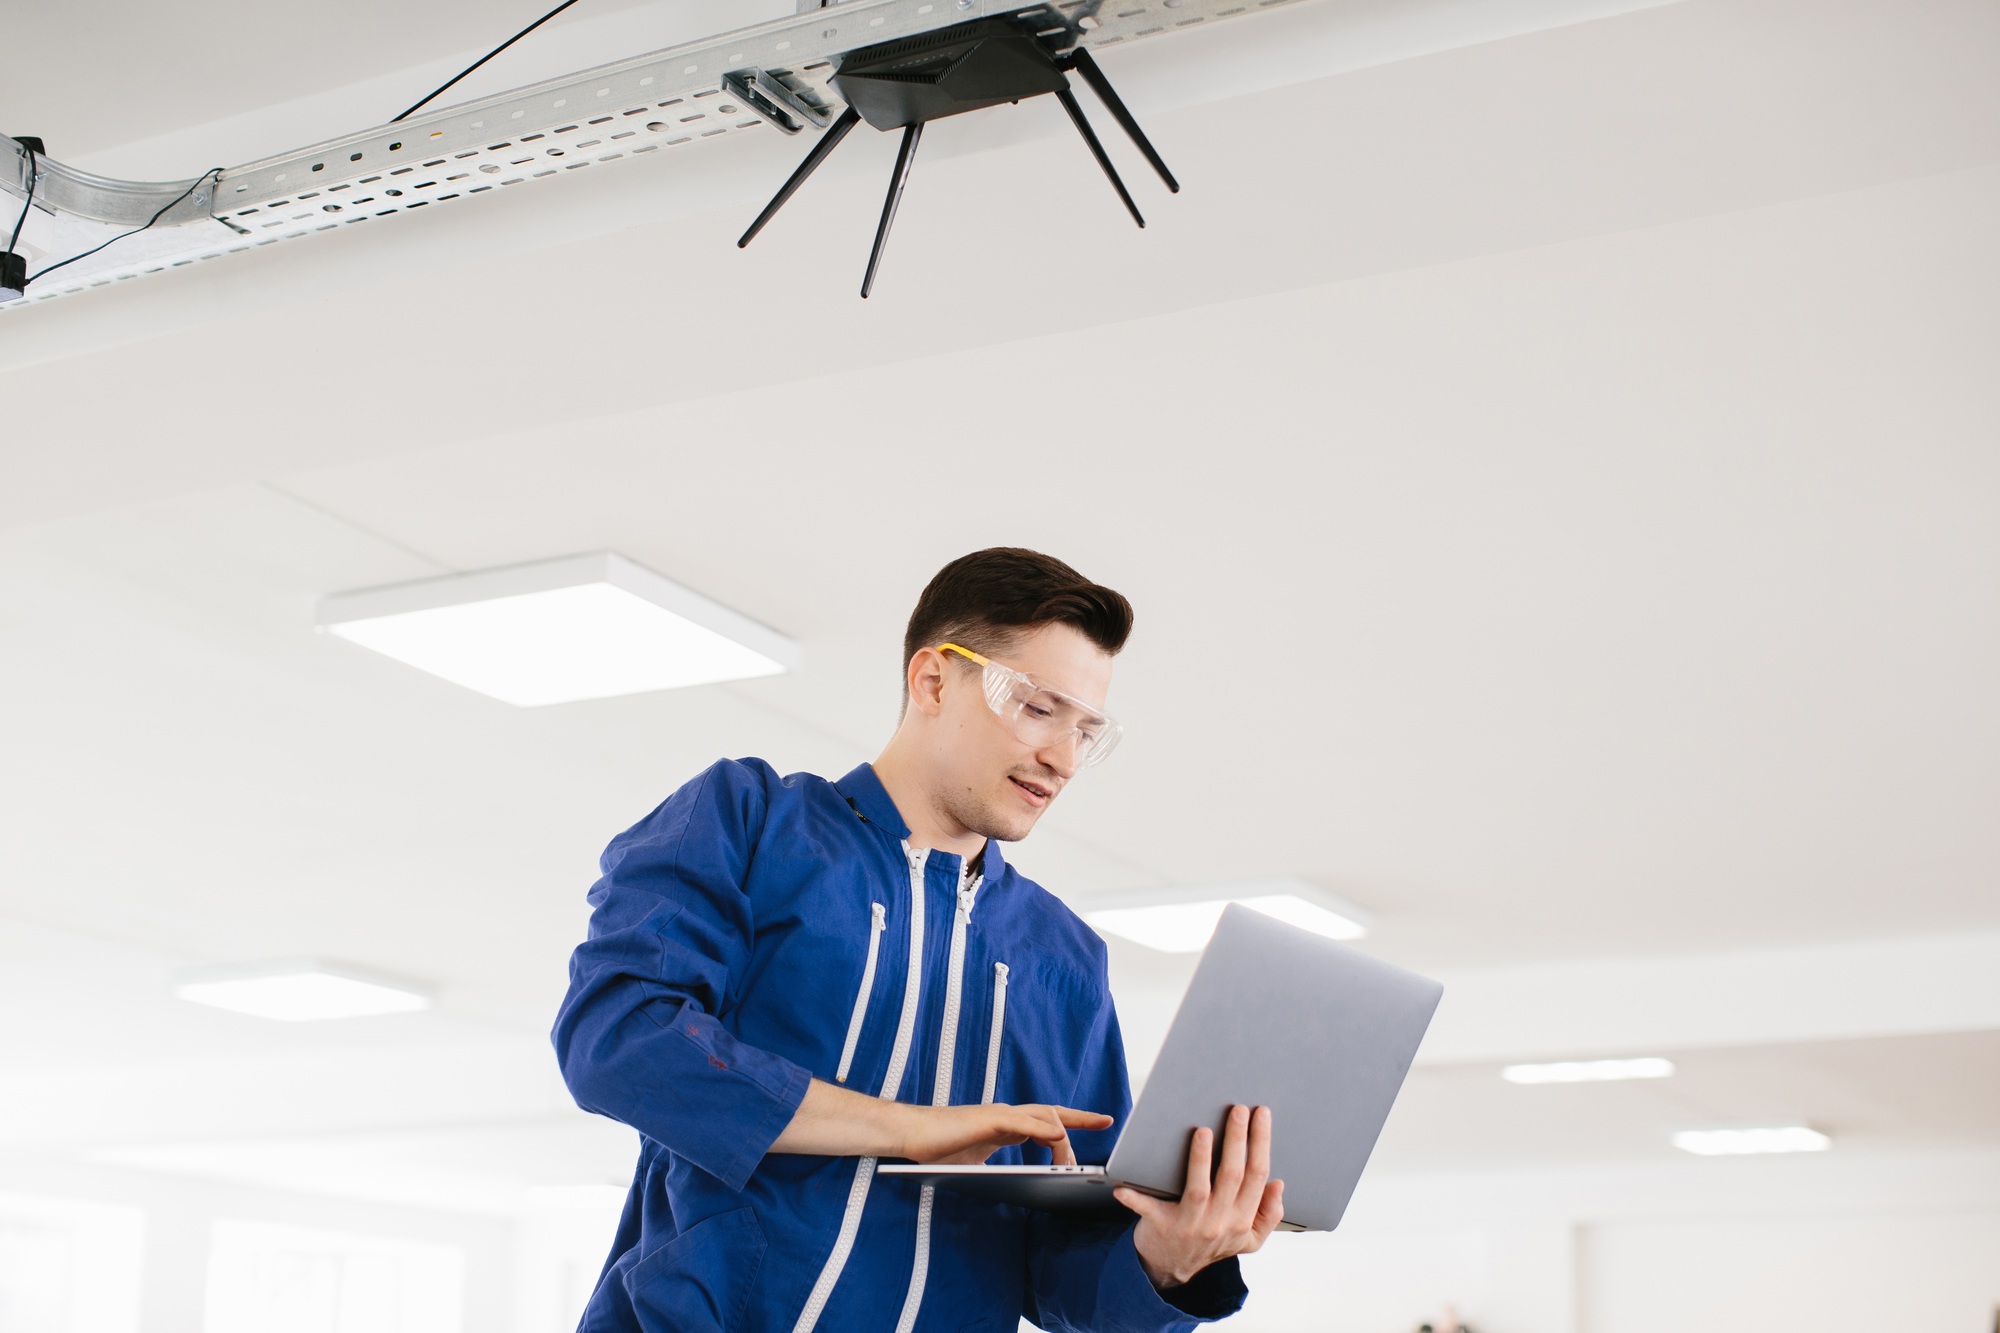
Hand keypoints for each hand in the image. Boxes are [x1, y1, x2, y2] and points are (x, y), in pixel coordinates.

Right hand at [770, 1080, 1112, 1164]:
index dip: (1073, 1121)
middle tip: (1105, 1121)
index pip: (1046, 1120)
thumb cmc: (940, 1149)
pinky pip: (1020, 1122)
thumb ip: (1004, 1162)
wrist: (910, 1134)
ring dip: (1061, 1132)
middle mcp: (1006, 1115)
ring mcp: (997, 1115)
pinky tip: (1056, 1135)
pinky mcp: (987, 1120)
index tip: (1099, 1122)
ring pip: (1041, 1115)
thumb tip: (1023, 1178)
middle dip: (1081, 1117)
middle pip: (1051, 1112)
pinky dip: (1040, 1127)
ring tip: (1075, 1150)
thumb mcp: (980, 1160)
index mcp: (1006, 1125)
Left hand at [1115, 1104, 1284, 1289]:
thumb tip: (1278, 1185)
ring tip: (1203, 1130)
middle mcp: (1219, 1222)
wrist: (1173, 1268)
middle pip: (1232, 1175)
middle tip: (1237, 1109)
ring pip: (1199, 1187)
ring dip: (1201, 1158)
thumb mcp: (1248, 1239)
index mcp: (1241, 1220)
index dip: (1261, 1143)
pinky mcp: (1161, 1225)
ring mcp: (1190, 1224)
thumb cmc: (1211, 1243)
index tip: (1261, 1114)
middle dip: (1237, 1139)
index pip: (1258, 1175)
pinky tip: (1123, 1184)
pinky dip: (1135, 1198)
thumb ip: (1269, 1215)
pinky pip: (1148, 1209)